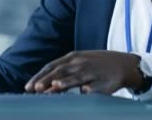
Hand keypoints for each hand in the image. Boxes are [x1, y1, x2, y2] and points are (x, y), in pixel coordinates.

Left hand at [24, 50, 142, 94]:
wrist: (124, 65)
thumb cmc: (94, 65)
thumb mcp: (78, 64)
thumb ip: (61, 74)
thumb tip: (43, 88)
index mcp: (72, 58)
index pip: (52, 66)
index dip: (40, 76)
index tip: (28, 88)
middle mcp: (81, 63)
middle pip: (62, 71)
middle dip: (48, 80)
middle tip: (36, 89)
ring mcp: (94, 71)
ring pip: (78, 77)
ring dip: (67, 82)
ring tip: (56, 86)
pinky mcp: (106, 81)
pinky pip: (98, 86)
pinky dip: (91, 89)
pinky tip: (85, 93)